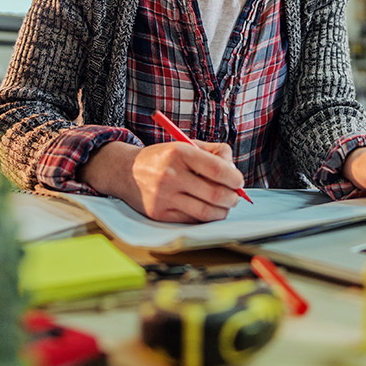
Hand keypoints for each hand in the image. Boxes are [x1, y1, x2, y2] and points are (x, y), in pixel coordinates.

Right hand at [81, 140, 245, 221]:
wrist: (127, 172)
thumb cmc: (164, 158)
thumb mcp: (187, 145)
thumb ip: (214, 152)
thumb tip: (233, 171)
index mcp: (180, 153)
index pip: (216, 169)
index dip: (234, 178)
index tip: (239, 182)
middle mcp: (171, 175)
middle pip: (214, 193)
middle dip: (232, 198)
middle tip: (235, 197)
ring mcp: (164, 196)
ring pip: (205, 211)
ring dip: (222, 211)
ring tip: (225, 206)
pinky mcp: (159, 213)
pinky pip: (191, 220)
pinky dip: (205, 218)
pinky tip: (208, 211)